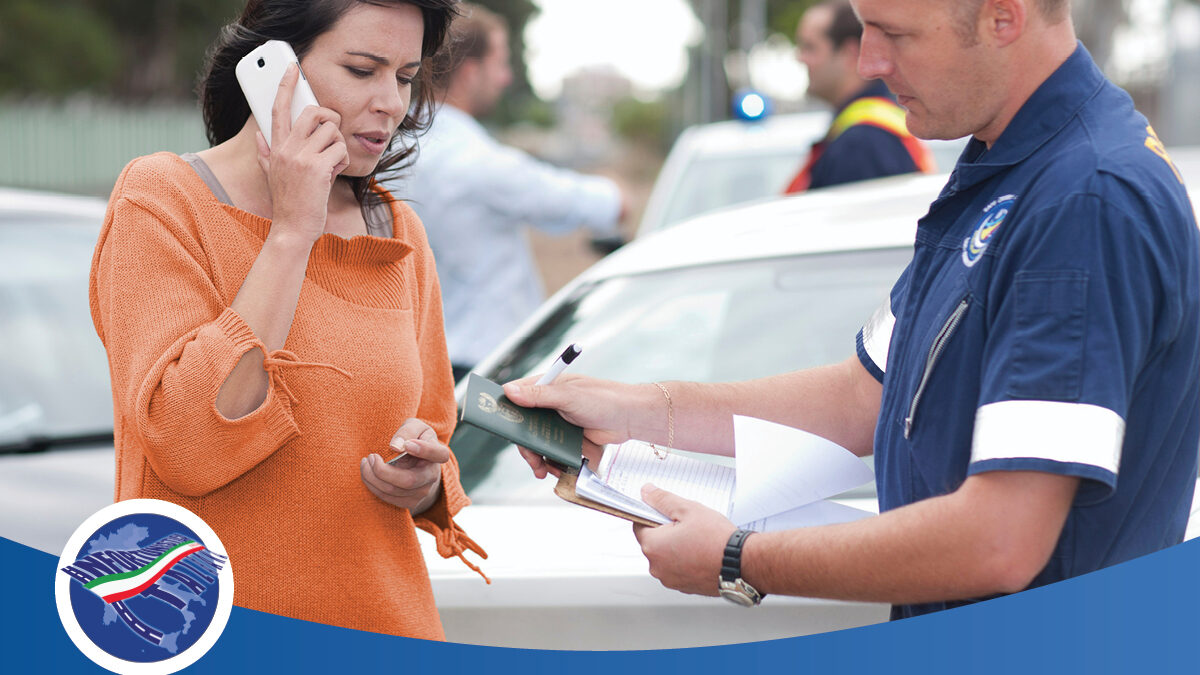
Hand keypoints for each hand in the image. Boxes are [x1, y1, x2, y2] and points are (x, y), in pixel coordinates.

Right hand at [256, 63, 349, 244]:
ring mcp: (301, 158)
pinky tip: (333, 174)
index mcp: (274, 147)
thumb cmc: (288, 203)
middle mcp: (286, 149)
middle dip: (330, 118)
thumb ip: (265, 153)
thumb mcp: (270, 175)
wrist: (292, 229)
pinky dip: (342, 161)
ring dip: (338, 147)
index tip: (292, 68)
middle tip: (331, 133)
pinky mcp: (317, 169)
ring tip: (330, 164)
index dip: (285, 85)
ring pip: (332, 131)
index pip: (277, 108)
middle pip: (313, 112)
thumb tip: (259, 134)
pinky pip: (340, 150)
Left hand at [360, 418, 446, 513]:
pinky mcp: (409, 502)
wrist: (418, 463)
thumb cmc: (415, 440)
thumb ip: (407, 431)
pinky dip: (372, 485)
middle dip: (382, 470)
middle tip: (371, 456)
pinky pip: (386, 497)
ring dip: (372, 477)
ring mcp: (422, 492)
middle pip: (408, 480)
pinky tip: (369, 473)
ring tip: (366, 462)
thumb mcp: (415, 427)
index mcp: (439, 454)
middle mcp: (432, 476)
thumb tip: (395, 446)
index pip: (438, 454)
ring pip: (392, 490)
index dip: (424, 450)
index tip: (407, 445)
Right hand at [503, 374, 644, 478]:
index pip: (517, 395)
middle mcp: (550, 404)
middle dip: (524, 444)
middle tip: (531, 459)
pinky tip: (556, 469)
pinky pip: (552, 451)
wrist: (631, 418)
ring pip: (537, 441)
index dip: (507, 410)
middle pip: (524, 424)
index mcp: (547, 387)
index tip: (500, 425)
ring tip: (543, 470)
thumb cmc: (604, 399)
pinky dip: (551, 461)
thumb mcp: (569, 396)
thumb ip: (539, 395)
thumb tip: (509, 390)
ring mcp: (559, 422)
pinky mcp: (568, 437)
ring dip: (537, 457)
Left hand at [632, 484, 736, 596]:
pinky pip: (679, 569)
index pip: (639, 525)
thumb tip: (646, 492)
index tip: (666, 512)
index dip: (652, 515)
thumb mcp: (687, 509)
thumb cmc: (716, 538)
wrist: (741, 563)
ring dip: (676, 548)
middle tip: (688, 525)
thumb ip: (663, 500)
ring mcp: (670, 580)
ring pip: (666, 557)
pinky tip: (702, 553)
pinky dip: (686, 561)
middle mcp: (657, 567)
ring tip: (698, 540)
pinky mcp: (684, 587)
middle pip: (653, 542)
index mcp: (652, 546)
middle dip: (666, 532)